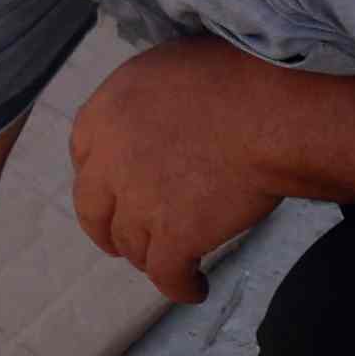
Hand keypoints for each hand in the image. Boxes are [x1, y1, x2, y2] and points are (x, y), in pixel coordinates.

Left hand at [66, 38, 301, 299]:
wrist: (272, 114)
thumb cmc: (238, 77)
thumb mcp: (173, 66)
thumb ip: (147, 101)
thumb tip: (155, 121)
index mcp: (107, 112)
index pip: (82, 153)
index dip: (101, 177)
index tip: (115, 188)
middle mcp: (111, 160)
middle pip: (93, 209)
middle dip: (107, 229)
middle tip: (124, 242)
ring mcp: (139, 203)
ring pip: (131, 245)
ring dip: (148, 255)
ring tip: (172, 260)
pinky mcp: (173, 237)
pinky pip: (168, 275)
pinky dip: (181, 286)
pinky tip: (196, 288)